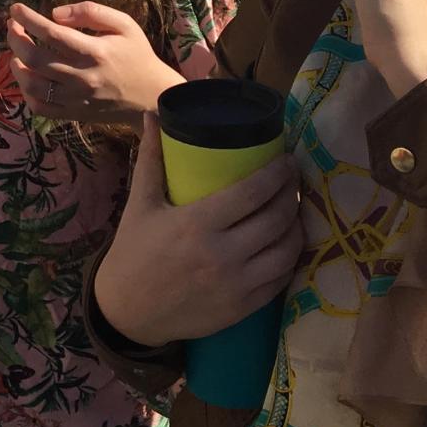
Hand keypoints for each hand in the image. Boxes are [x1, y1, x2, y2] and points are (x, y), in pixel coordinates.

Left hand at [7, 1, 182, 123]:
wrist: (152, 97)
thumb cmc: (137, 55)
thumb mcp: (123, 24)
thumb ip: (90, 12)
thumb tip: (54, 14)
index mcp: (95, 52)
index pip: (52, 34)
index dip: (28, 19)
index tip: (16, 9)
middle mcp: (82, 77)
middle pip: (35, 59)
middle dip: (16, 38)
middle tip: (12, 26)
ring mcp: (76, 99)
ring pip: (32, 85)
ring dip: (16, 65)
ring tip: (16, 51)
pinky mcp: (73, 114)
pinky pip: (40, 107)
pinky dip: (26, 92)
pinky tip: (27, 76)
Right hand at [92, 113, 302, 348]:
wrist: (129, 311)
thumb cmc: (134, 250)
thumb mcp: (140, 203)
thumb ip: (151, 158)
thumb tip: (154, 115)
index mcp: (197, 224)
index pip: (253, 192)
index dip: (277, 173)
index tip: (287, 159)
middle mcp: (222, 255)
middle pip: (276, 219)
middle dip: (292, 195)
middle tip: (292, 180)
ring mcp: (237, 285)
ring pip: (286, 251)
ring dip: (296, 227)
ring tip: (293, 210)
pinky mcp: (243, 308)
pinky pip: (281, 280)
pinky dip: (289, 258)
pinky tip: (286, 244)